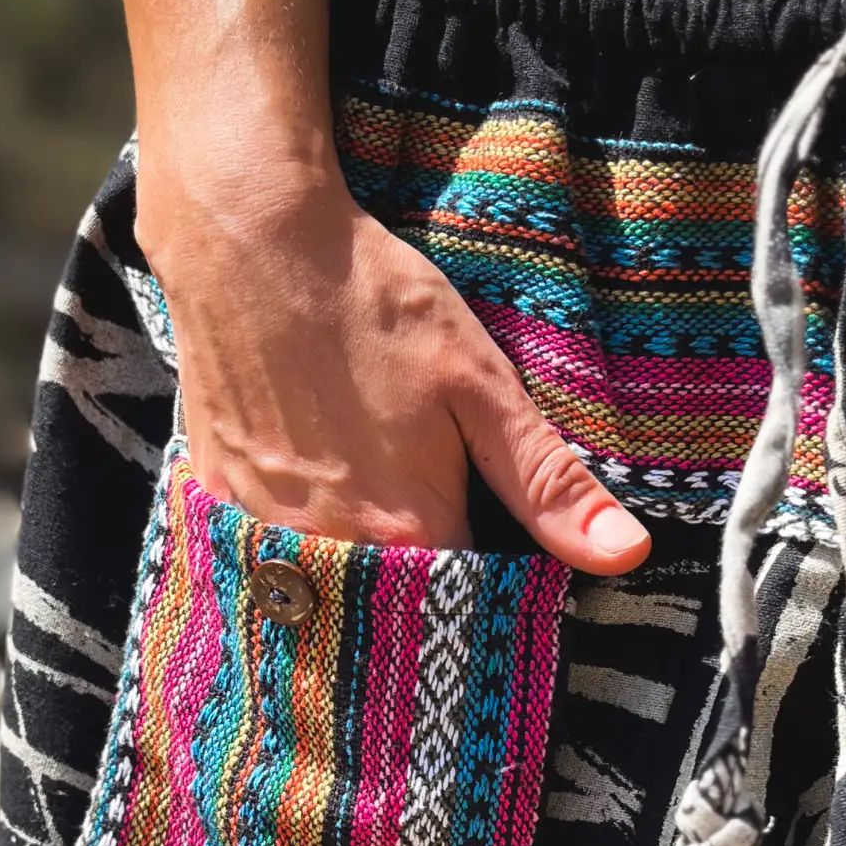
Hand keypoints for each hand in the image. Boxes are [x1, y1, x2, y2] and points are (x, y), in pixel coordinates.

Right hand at [137, 169, 650, 573]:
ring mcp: (265, 526)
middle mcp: (332, 547)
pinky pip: (261, 552)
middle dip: (414, 593)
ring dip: (349, 572)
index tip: (496, 571)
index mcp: (410, 530)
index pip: (461, 607)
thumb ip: (547, 483)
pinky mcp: (219, 496)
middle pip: (387, 605)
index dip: (485, 597)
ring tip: (366, 515)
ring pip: (319, 585)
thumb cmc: (373, 303)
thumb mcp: (480, 385)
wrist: (248, 238)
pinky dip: (287, 542)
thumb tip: (626, 555)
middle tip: (425, 537)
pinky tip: (305, 492)